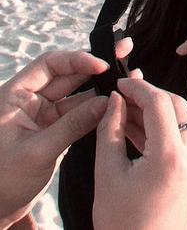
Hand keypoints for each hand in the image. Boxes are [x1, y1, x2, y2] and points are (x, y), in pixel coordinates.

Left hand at [0, 51, 109, 227]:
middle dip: (95, 65)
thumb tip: (106, 103)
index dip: (77, 60)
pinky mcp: (57, 128)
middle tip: (122, 53)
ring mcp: (45, 113)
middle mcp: (31, 99)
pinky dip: (98, 107)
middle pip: (68, 74)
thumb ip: (72, 125)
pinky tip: (116, 102)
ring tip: (126, 78)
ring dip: (100, 86)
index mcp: (15, 96)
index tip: (101, 65)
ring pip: (78, 92)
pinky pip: (81, 111)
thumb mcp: (37, 152)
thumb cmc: (2, 181)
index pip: (49, 65)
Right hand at [93, 79, 186, 229]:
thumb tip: (114, 100)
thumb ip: (110, 130)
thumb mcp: (108, 175)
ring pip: (181, 120)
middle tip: (123, 94)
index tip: (120, 84)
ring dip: (155, 110)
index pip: (159, 103)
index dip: (138, 88)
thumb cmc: (123, 225)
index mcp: (171, 158)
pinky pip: (182, 137)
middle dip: (149, 94)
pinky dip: (161, 128)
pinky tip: (137, 127)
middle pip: (176, 106)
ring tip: (125, 109)